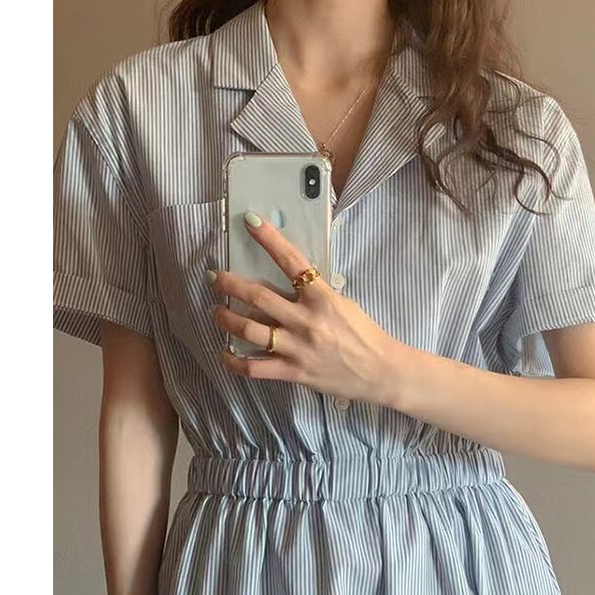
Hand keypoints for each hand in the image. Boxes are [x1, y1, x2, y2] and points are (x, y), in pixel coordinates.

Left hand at [206, 210, 404, 405]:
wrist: (380, 371)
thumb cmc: (363, 335)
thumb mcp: (342, 304)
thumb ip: (313, 294)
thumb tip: (284, 284)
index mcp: (322, 298)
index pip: (291, 261)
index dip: (269, 239)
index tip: (251, 222)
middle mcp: (306, 321)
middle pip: (258, 296)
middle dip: (230, 284)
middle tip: (214, 278)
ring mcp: (298, 348)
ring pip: (250, 330)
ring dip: (226, 319)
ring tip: (216, 312)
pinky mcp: (293, 372)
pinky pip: (255, 368)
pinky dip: (234, 361)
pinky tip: (224, 354)